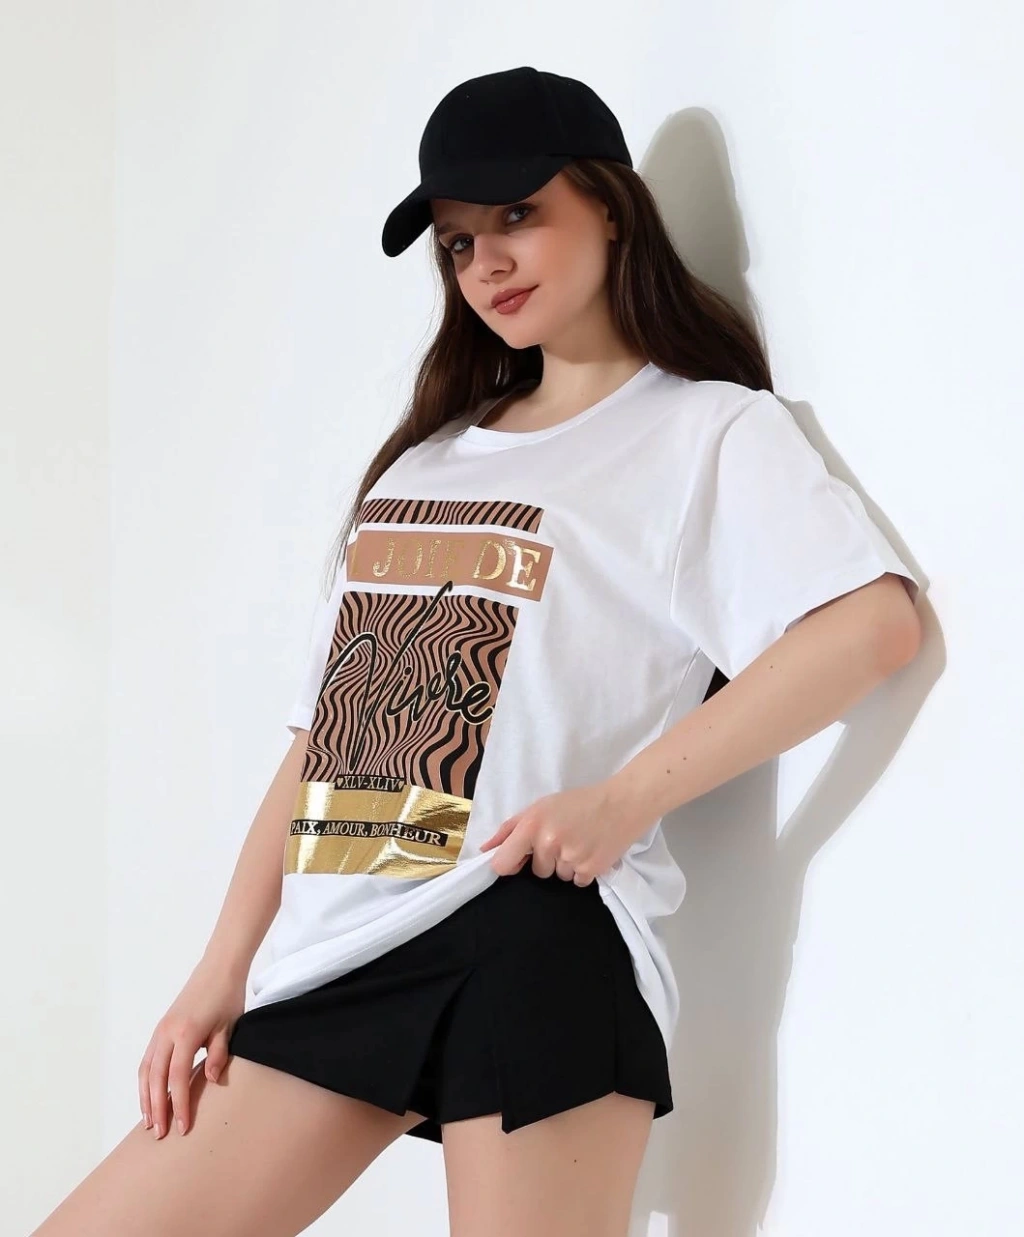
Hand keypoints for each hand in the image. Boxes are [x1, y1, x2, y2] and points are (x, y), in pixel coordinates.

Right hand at [137, 957, 246, 1139]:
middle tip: (160, 1133)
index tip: (182, 1126)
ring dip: (145, 1097)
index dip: (178, 1103)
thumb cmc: (227, 997)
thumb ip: (219, 1054)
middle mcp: (168, 1032)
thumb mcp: (229, 1026)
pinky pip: (147, 1060)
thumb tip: (210, 1081)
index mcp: (186, 1032)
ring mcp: (161, 1030)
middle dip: (156, 1107)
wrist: (218, 969)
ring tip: (149, 1122)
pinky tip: (149, 1096)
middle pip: (155, 1077)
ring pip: (146, 1070)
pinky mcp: (161, 1029)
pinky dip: (145, 1081)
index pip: (178, 1077)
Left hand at [477, 779, 653, 884]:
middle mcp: (548, 843)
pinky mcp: (591, 870)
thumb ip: (509, 829)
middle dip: (547, 859)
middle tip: (564, 838)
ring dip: (566, 865)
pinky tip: (591, 851)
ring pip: (558, 877)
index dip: (510, 864)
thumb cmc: (579, 802)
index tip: (519, 861)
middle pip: (536, 871)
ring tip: (581, 842)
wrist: (622, 803)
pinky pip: (576, 881)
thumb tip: (484, 850)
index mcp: (531, 825)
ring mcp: (570, 858)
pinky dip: (582, 871)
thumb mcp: (540, 806)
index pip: (502, 863)